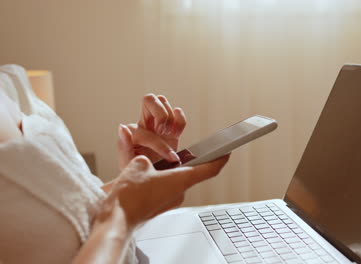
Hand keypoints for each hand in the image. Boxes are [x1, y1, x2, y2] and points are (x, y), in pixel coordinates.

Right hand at [97, 154, 229, 228]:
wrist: (117, 219)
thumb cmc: (129, 196)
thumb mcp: (139, 165)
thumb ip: (149, 161)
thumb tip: (149, 164)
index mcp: (181, 180)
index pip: (210, 169)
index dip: (221, 158)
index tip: (227, 151)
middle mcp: (180, 192)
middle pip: (191, 173)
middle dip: (184, 162)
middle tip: (180, 152)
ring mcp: (171, 201)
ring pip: (175, 181)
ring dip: (169, 172)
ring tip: (154, 165)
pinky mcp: (161, 206)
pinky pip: (166, 189)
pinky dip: (161, 181)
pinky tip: (146, 178)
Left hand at [117, 94, 186, 169]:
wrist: (150, 179)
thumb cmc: (136, 172)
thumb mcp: (127, 164)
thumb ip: (123, 145)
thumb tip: (123, 127)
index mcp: (133, 132)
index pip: (147, 130)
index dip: (159, 144)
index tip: (169, 157)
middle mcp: (145, 124)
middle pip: (149, 99)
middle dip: (161, 115)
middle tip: (165, 132)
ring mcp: (159, 125)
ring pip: (163, 103)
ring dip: (170, 119)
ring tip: (170, 135)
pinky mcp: (172, 130)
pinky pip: (177, 114)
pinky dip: (180, 119)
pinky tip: (177, 131)